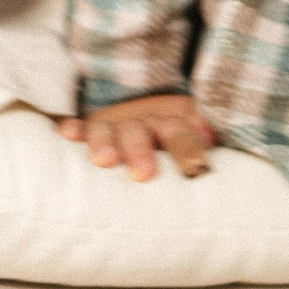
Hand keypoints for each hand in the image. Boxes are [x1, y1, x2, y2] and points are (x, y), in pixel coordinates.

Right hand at [56, 94, 214, 180]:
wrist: (132, 115)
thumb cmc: (164, 145)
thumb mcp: (185, 146)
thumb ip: (199, 154)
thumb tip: (221, 170)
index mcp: (169, 125)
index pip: (180, 131)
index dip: (187, 147)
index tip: (194, 170)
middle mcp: (142, 122)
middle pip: (144, 130)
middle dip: (143, 150)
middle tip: (143, 174)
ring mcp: (114, 125)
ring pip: (111, 129)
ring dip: (107, 142)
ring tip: (105, 160)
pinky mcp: (89, 130)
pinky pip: (80, 128)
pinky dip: (74, 130)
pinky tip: (67, 134)